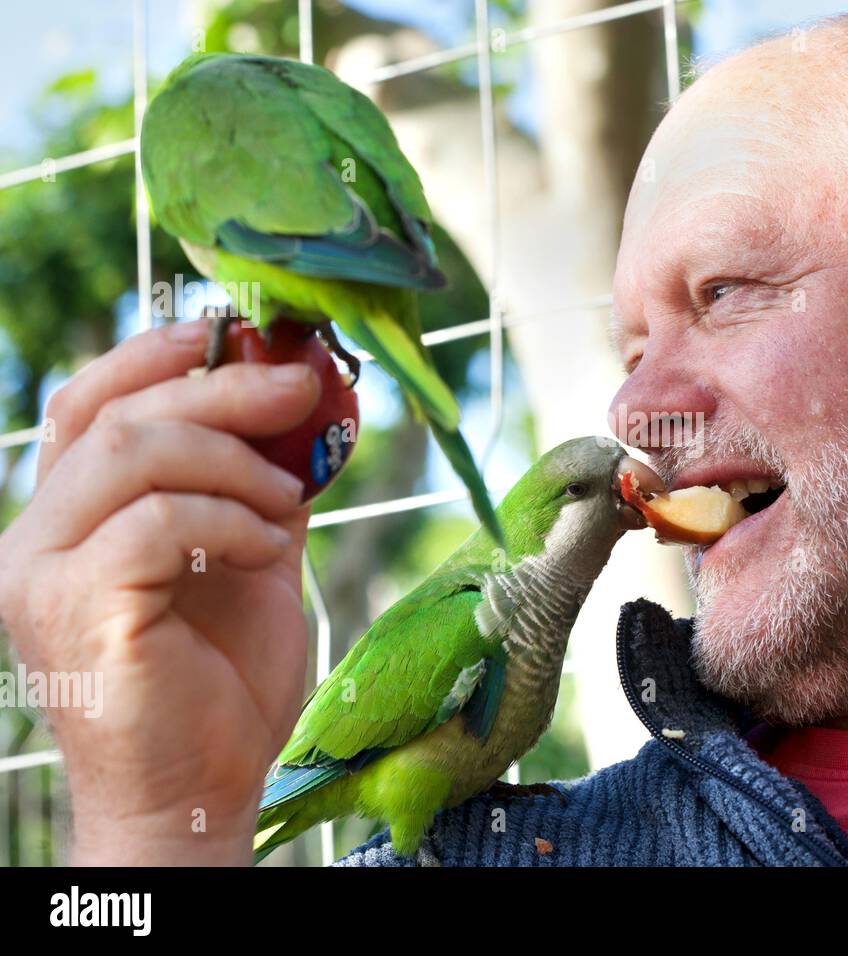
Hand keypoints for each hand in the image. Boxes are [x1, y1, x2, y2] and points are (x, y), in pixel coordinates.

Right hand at [0, 319, 320, 864]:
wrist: (201, 793)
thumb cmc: (223, 685)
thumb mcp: (251, 562)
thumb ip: (257, 489)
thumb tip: (304, 412)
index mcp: (72, 520)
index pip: (88, 406)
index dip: (153, 356)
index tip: (229, 333)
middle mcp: (36, 539)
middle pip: (114, 418)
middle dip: (218, 389)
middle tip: (300, 384)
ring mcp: (43, 576)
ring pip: (128, 457)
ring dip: (231, 459)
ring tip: (288, 497)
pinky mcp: (74, 611)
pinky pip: (153, 525)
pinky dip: (226, 518)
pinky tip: (266, 546)